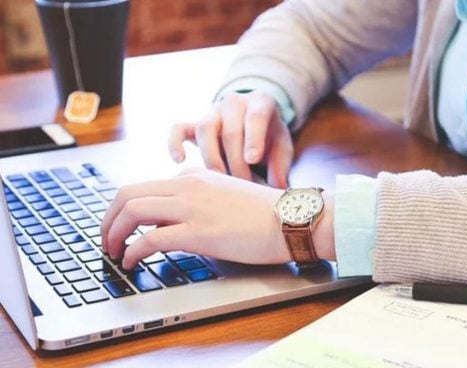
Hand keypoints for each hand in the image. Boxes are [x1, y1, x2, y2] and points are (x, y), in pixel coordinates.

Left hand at [100, 170, 291, 268]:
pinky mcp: (198, 232)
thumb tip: (176, 219)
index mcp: (194, 176)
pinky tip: (132, 262)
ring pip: (132, 211)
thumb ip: (200, 199)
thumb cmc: (266, 213)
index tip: (122, 227)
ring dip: (113, 234)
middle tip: (107, 239)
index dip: (125, 210)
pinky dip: (132, 252)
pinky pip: (149, 239)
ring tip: (114, 252)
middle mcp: (187, 186)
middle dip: (108, 219)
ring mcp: (191, 207)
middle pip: (128, 194)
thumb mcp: (226, 194)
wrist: (291, 219)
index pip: (145, 187)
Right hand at [168, 91, 292, 187]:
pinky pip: (178, 129)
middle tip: (243, 185)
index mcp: (261, 102)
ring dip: (212, 158)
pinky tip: (180, 161)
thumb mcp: (282, 147)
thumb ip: (281, 165)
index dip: (253, 138)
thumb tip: (278, 187)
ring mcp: (212, 112)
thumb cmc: (270, 138)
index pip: (256, 116)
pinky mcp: (194, 124)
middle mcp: (234, 102)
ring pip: (205, 129)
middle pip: (230, 130)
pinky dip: (175, 143)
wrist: (253, 123)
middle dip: (236, 161)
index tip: (252, 159)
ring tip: (220, 181)